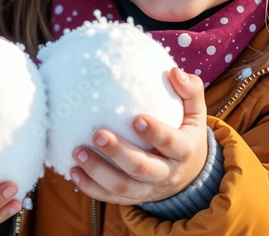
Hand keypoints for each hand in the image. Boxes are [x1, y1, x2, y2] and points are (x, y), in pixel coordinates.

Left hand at [68, 66, 208, 204]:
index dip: (156, 133)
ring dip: (98, 171)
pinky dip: (90, 187)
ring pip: (123, 187)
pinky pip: (110, 196)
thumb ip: (190, 91)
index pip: (172, 144)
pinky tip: (72, 171)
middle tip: (98, 134)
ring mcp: (148, 189)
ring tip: (78, 151)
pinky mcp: (133, 197)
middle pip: (142, 169)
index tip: (136, 118)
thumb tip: (174, 72)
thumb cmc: (186, 133)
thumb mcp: (196, 114)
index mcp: (184, 151)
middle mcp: (166, 173)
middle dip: (118, 153)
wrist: (189, 175)